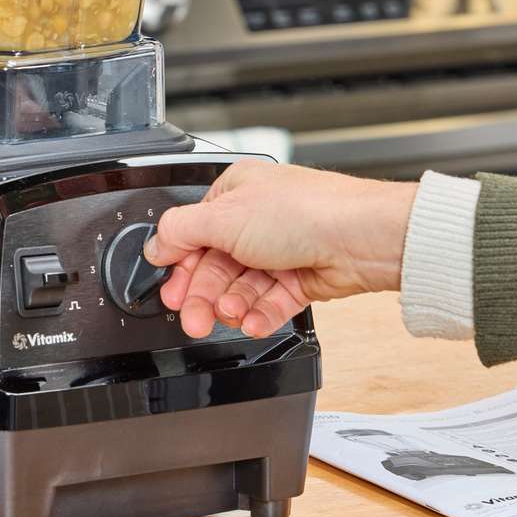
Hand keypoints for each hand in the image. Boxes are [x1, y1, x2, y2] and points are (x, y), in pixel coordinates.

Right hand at [144, 160, 416, 338]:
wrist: (362, 238)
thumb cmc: (305, 211)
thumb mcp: (224, 216)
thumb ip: (180, 231)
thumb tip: (154, 244)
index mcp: (236, 193)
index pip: (195, 234)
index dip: (181, 266)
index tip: (171, 291)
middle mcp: (258, 220)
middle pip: (216, 266)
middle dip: (204, 295)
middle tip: (194, 318)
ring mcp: (281, 250)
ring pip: (242, 288)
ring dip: (233, 306)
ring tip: (232, 316)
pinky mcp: (302, 278)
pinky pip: (271, 303)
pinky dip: (260, 315)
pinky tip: (254, 322)